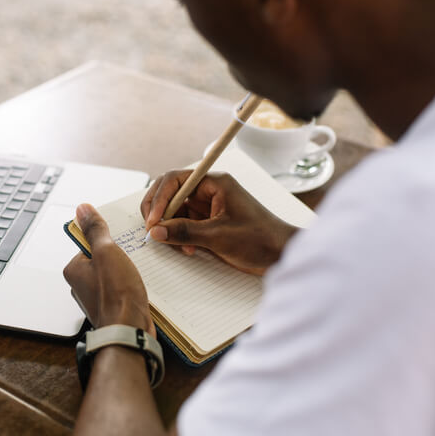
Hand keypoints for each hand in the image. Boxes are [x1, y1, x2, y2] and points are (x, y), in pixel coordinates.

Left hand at [63, 204, 155, 337]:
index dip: (108, 241)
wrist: (129, 332)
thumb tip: (82, 209)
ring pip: (115, 276)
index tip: (120, 245)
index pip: (90, 244)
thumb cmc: (116, 295)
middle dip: (120, 258)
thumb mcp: (106, 252)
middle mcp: (81, 285)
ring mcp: (96, 299)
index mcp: (74, 270)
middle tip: (131, 260)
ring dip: (128, 273)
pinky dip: (132, 288)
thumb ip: (95, 230)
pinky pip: (122, 290)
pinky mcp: (111, 309)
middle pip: (103, 260)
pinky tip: (140, 289)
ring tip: (137, 276)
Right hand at [141, 171, 297, 274]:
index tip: (153, 220)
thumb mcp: (219, 236)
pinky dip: (180, 236)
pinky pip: (184, 224)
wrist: (282, 255)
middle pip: (170, 193)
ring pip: (175, 211)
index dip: (160, 198)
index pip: (175, 180)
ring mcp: (208, 207)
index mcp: (214, 183)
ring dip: (170, 228)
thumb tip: (155, 231)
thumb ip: (185, 231)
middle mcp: (209, 191)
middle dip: (160, 212)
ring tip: (178, 245)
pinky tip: (188, 249)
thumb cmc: (259, 239)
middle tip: (153, 230)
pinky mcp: (208, 222)